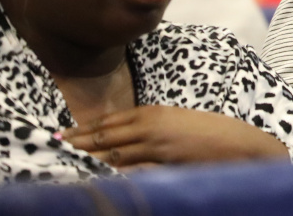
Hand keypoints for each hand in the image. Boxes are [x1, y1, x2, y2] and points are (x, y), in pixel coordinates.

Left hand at [60, 106, 287, 167]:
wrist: (240, 145)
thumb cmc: (211, 134)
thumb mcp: (177, 122)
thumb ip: (152, 128)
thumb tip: (126, 139)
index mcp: (153, 113)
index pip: (109, 121)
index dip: (83, 129)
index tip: (62, 135)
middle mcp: (150, 127)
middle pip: (104, 137)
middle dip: (77, 143)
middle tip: (52, 147)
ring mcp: (156, 147)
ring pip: (112, 155)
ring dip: (87, 159)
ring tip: (65, 163)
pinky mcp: (164, 164)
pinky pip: (129, 172)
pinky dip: (111, 175)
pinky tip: (96, 179)